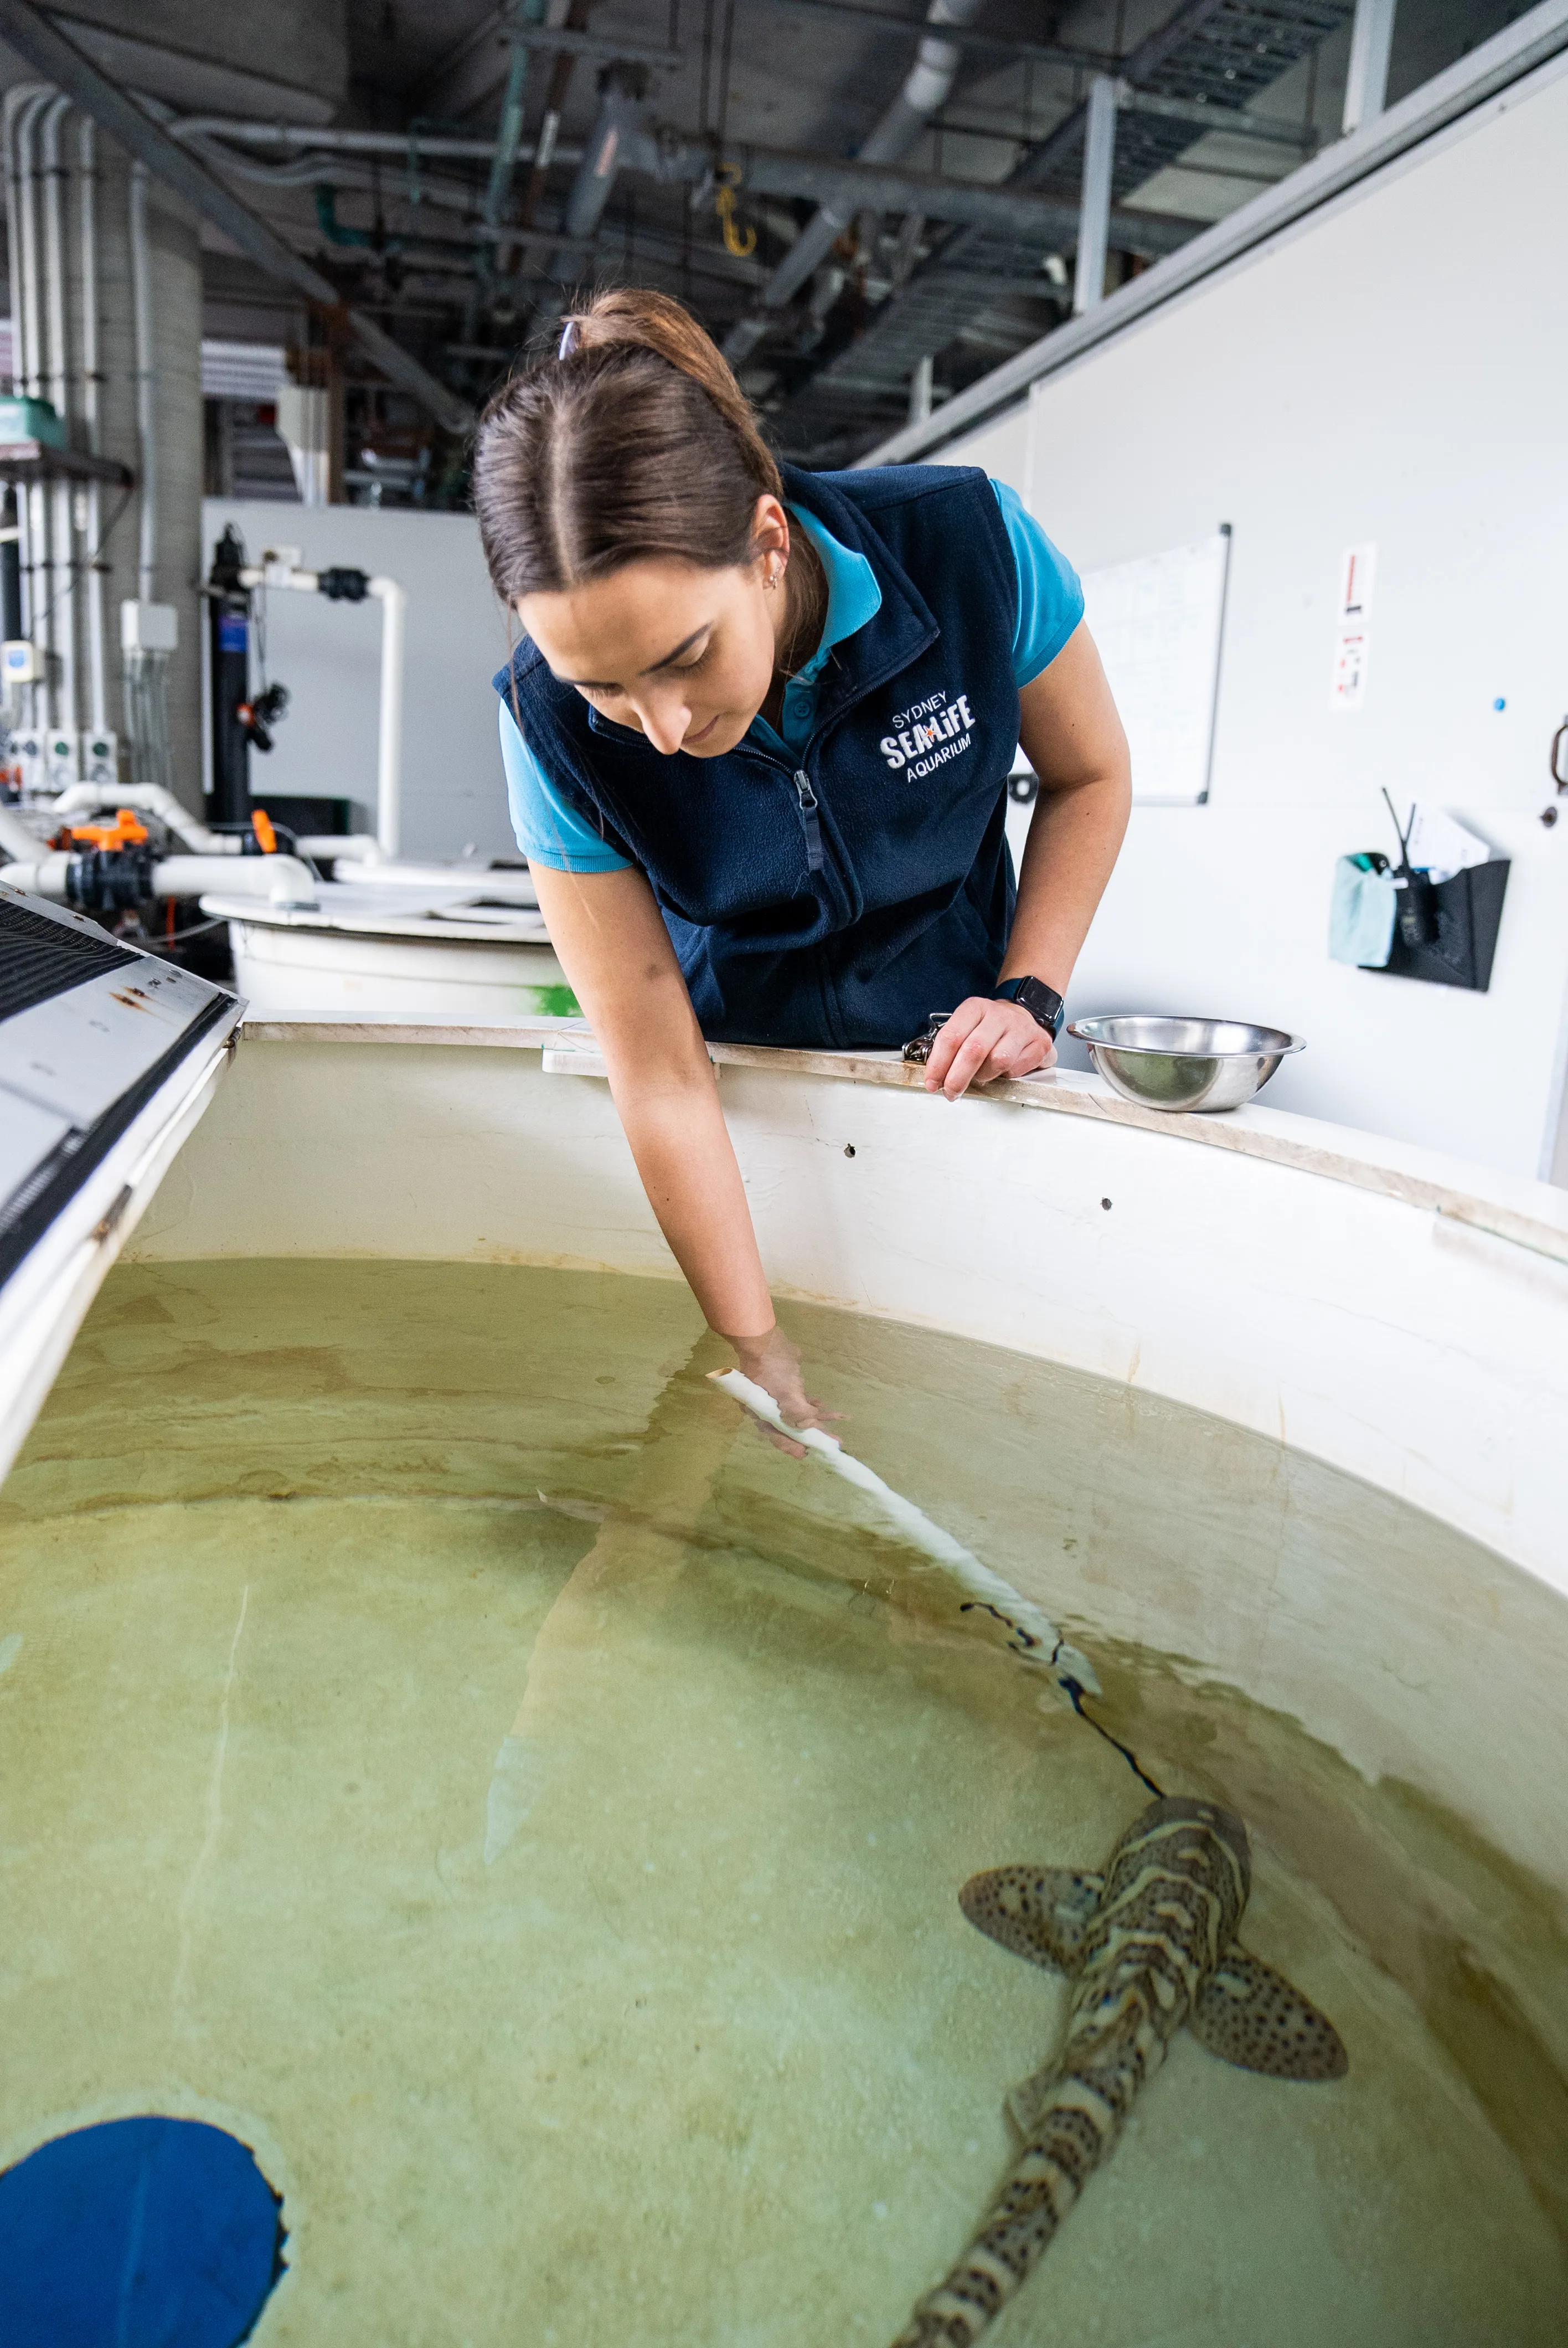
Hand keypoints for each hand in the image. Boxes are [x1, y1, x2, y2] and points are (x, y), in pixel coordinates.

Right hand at [727, 1325, 842, 1458]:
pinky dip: (810, 1406)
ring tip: (834, 1428)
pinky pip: (800, 1401)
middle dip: (810, 1435)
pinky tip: (822, 1406)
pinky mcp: (786, 1386)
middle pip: (789, 1428)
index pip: (777, 1436)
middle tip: (831, 1443)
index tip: (808, 1454)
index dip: (792, 1446)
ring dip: (814, 1421)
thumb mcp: (785, 1392)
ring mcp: (776, 1398)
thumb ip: (798, 1411)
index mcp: (761, 1414)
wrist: (765, 1339)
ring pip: (797, 1415)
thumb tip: (810, 1426)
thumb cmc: (772, 1368)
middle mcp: (767, 1410)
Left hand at [921, 996, 1056, 1099]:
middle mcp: (998, 1015)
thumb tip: (935, 1076)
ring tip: (981, 1076)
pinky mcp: (1040, 1043)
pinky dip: (1006, 1076)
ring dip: (984, 1076)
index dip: (938, 1064)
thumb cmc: (990, 1028)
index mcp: (975, 1008)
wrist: (1025, 1017)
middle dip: (957, 1077)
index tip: (932, 1082)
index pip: (951, 1036)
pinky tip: (1002, 1071)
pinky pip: (1017, 1068)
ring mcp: (1021, 1028)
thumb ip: (951, 1048)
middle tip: (951, 1092)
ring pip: (998, 1061)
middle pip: (974, 1050)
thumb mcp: (968, 1027)